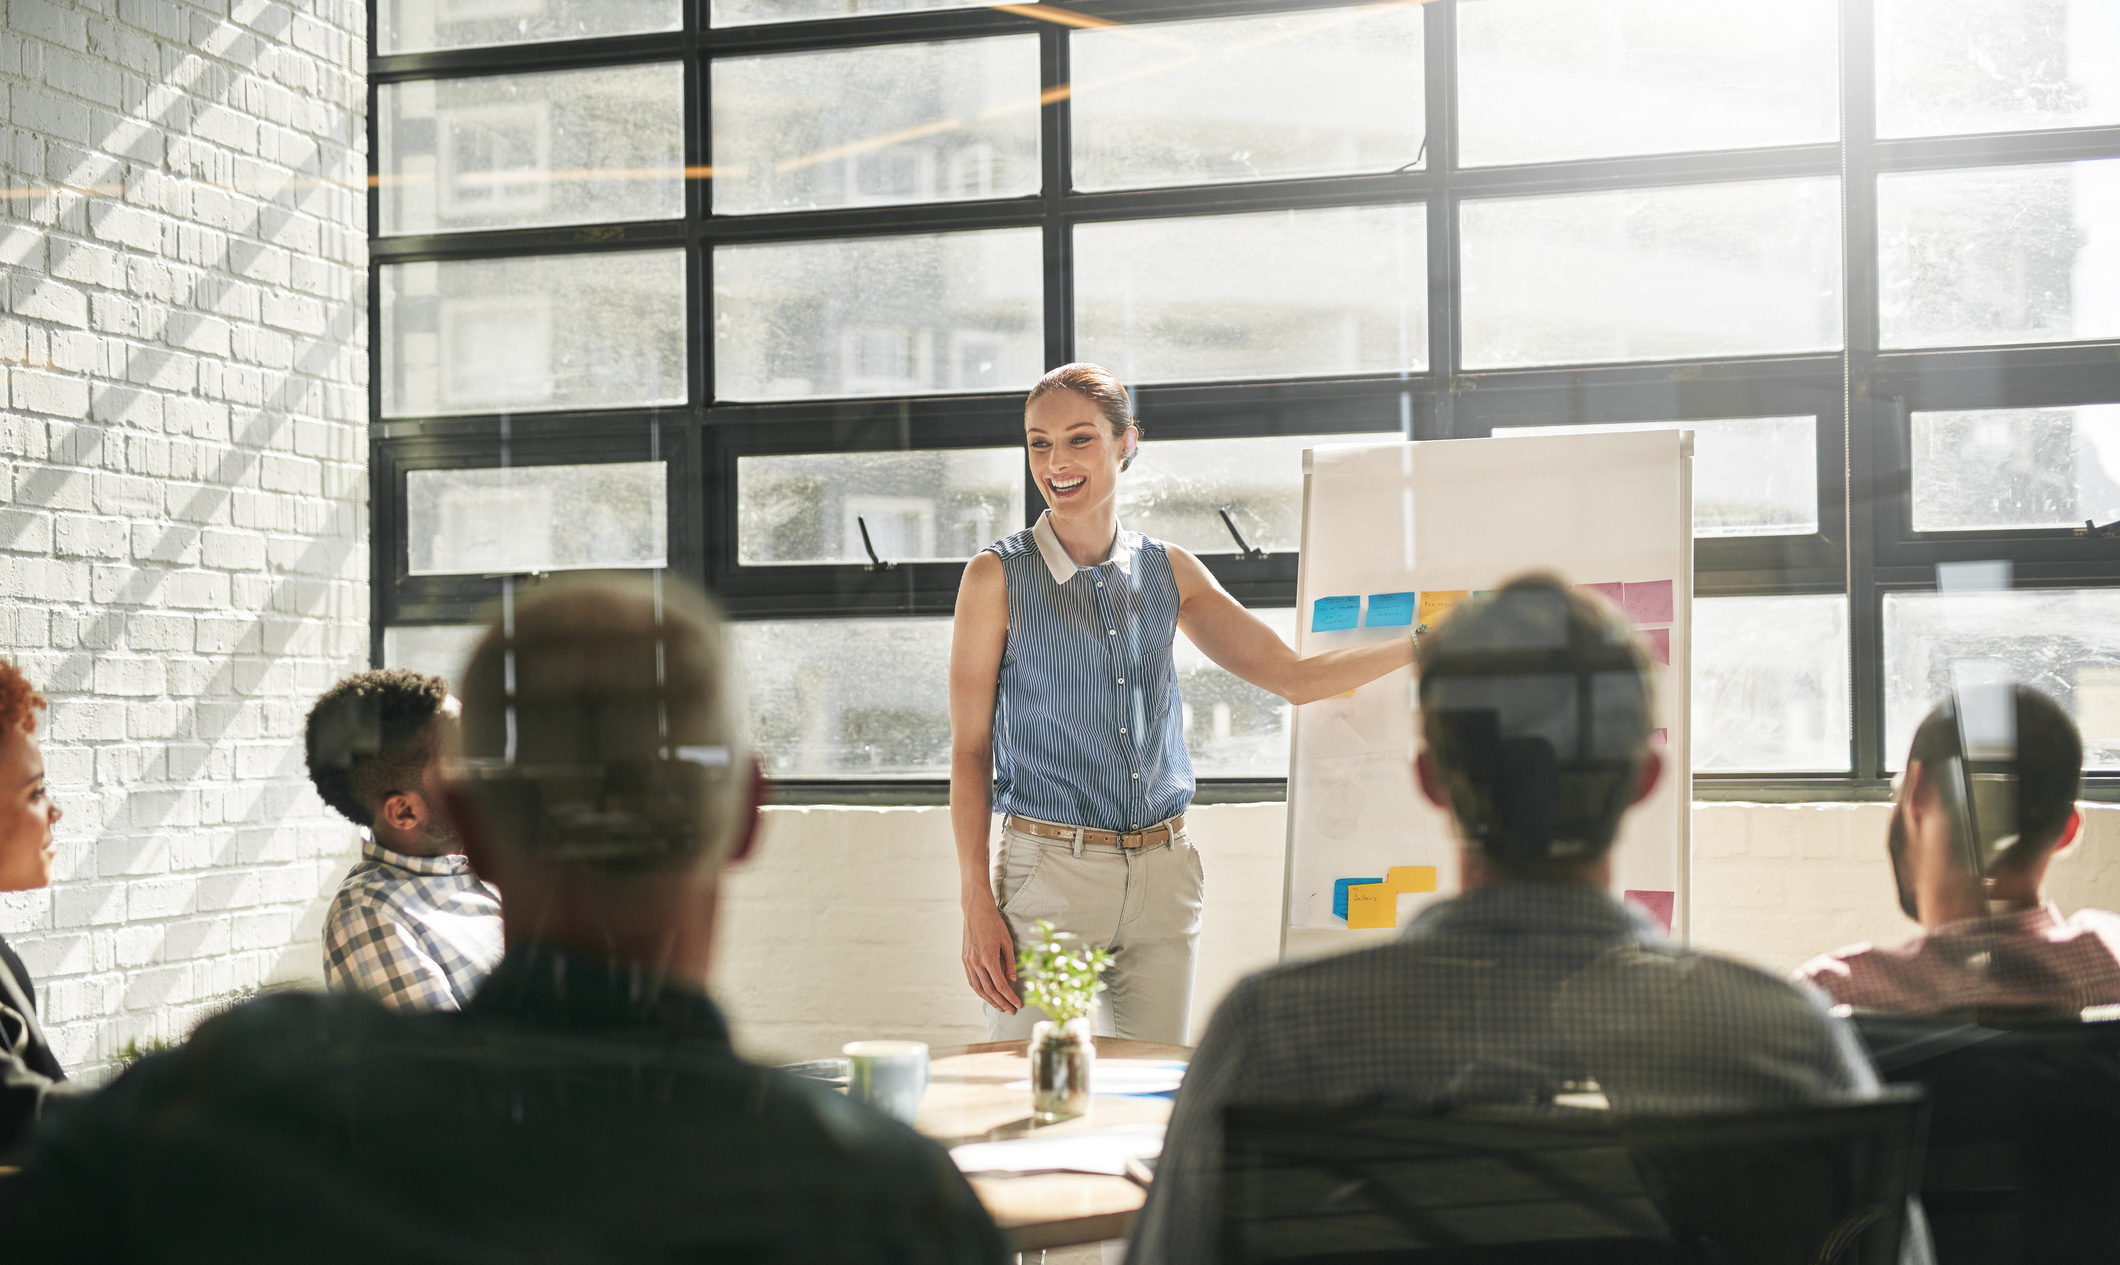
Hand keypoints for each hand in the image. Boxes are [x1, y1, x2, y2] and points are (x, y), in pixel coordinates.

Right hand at [962, 897, 1019, 1011]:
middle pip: (989, 990)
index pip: (1000, 985)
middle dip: (1001, 1003)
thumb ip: (1010, 963)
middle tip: (1010, 1011)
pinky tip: (987, 995)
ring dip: (989, 1000)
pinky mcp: (965, 959)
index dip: (1010, 997)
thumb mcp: (1007, 942)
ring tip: (1000, 1007)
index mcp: (989, 958)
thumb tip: (1013, 980)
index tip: (1018, 1004)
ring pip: (978, 988)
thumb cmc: (994, 924)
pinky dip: (980, 990)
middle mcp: (976, 963)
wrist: (976, 911)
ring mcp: (969, 962)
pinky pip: (972, 980)